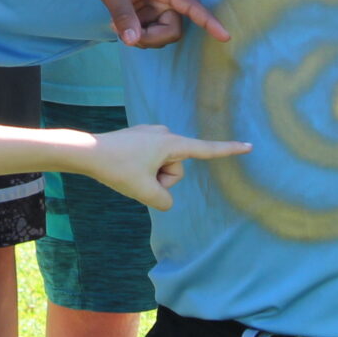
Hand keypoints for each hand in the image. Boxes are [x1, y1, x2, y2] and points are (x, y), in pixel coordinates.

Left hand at [80, 124, 248, 211]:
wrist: (88, 151)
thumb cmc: (117, 168)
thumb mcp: (144, 191)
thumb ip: (164, 201)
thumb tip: (165, 200)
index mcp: (171, 143)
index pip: (206, 150)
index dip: (229, 151)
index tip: (249, 145)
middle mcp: (165, 135)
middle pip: (176, 170)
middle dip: (161, 180)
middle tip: (137, 177)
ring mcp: (153, 135)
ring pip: (162, 168)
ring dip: (149, 176)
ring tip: (129, 172)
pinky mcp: (142, 139)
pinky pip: (151, 162)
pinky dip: (141, 170)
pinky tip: (125, 166)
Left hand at [85, 0, 229, 48]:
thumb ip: (122, 14)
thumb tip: (132, 41)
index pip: (191, 6)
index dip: (208, 22)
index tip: (225, 36)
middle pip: (173, 30)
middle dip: (151, 39)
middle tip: (126, 35)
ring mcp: (159, 8)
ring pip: (162, 36)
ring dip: (141, 38)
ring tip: (117, 25)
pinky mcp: (151, 15)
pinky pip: (150, 35)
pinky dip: (136, 35)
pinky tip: (119, 24)